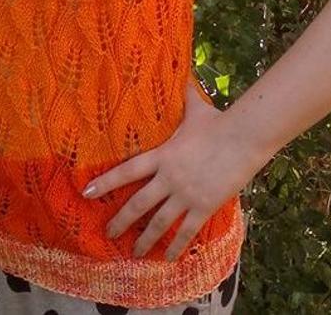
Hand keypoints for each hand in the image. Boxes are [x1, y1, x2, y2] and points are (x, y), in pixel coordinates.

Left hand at [81, 77, 254, 261]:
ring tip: (134, 253)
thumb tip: (181, 73)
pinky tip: (168, 258)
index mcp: (162, 155)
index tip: (87, 192)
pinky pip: (186, 232)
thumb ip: (184, 95)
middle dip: (120, 220)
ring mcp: (186, 194)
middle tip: (108, 234)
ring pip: (159, 223)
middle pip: (138, 204)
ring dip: (145, 239)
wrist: (243, 138)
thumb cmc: (218, 121)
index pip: (127, 171)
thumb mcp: (195, 108)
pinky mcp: (203, 206)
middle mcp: (169, 178)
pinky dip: (175, 246)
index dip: (105, 182)